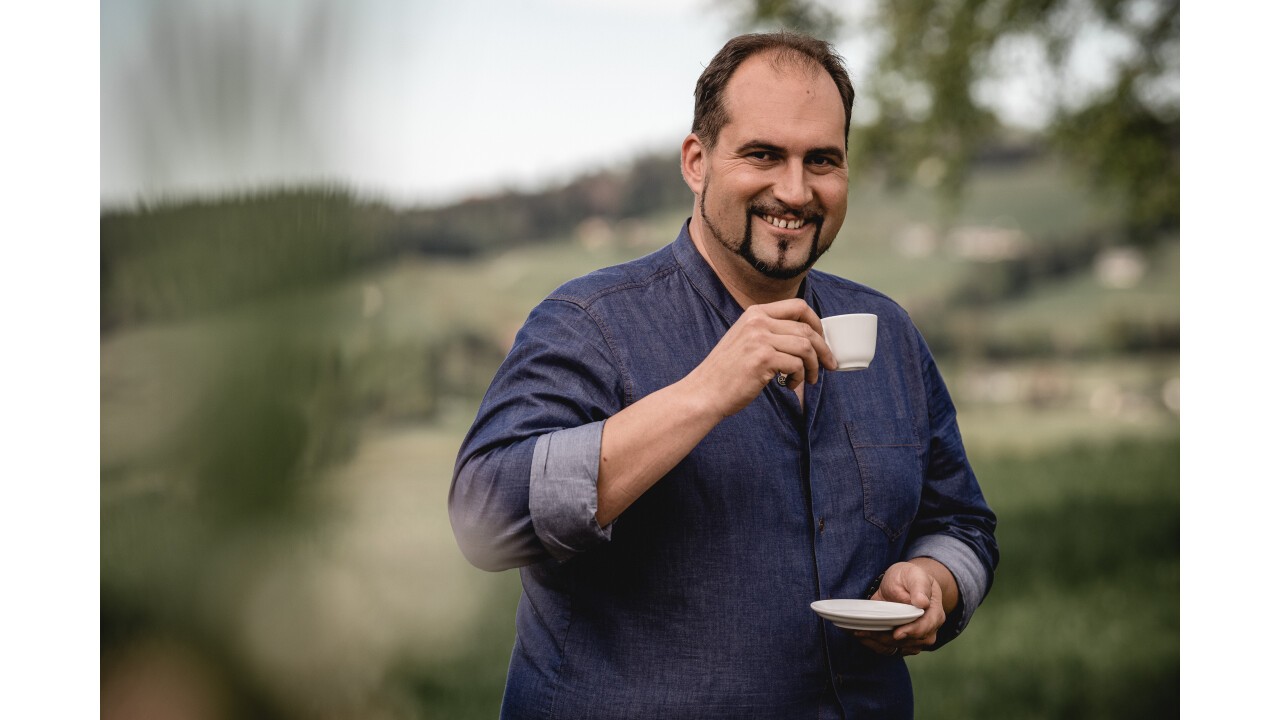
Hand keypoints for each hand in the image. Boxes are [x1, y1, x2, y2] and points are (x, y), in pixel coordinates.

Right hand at [685, 298, 835, 417]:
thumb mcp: (745, 340)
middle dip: (824, 348)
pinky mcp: (763, 359)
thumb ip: (768, 332)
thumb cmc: (726, 372)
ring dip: (814, 366)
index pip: (798, 306)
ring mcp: (759, 339)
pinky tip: (790, 385)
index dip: (817, 322)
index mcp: (755, 313)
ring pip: (806, 346)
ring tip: (809, 379)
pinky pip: (797, 364)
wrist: (705, 392)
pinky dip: (800, 378)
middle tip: (829, 364)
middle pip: (806, 328)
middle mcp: (757, 321)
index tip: (822, 339)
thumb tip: (805, 336)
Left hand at [853, 561, 946, 657]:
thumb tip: (922, 602)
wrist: (903, 584)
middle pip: (910, 642)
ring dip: (878, 642)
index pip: (925, 627)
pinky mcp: (902, 643)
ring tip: (860, 633)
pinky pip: (890, 650)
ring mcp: (916, 638)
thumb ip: (919, 588)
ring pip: (898, 648)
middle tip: (866, 632)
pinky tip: (863, 636)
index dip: (911, 631)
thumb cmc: (910, 578)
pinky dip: (876, 645)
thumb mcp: (915, 575)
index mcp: (934, 613)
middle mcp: (928, 629)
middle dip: (887, 638)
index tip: (897, 634)